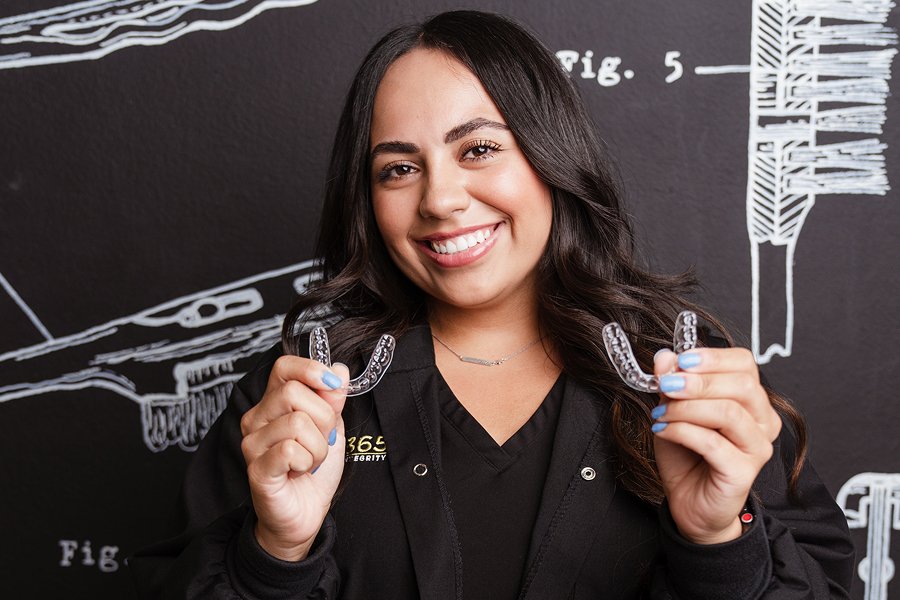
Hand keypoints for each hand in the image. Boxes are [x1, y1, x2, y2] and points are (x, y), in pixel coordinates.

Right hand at [239, 356, 349, 560]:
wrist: (305, 513)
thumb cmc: (313, 470)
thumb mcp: (331, 427)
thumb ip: (333, 399)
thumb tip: (339, 370)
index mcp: (273, 402)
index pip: (284, 367)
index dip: (311, 370)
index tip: (333, 387)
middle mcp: (257, 418)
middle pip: (294, 393)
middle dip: (324, 418)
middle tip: (322, 440)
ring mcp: (253, 443)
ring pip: (297, 423)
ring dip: (318, 447)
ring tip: (310, 460)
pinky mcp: (257, 469)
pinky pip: (290, 450)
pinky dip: (307, 462)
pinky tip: (300, 471)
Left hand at [651, 347, 780, 543]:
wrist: (689, 502)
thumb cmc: (686, 455)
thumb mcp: (673, 411)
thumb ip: (672, 384)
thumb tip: (665, 356)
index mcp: (751, 400)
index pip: (745, 364)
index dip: (713, 357)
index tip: (680, 361)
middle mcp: (763, 421)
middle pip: (742, 385)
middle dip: (698, 381)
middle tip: (666, 385)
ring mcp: (757, 447)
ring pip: (729, 412)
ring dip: (686, 408)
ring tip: (660, 413)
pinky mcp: (743, 471)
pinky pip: (713, 443)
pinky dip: (682, 431)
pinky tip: (662, 431)